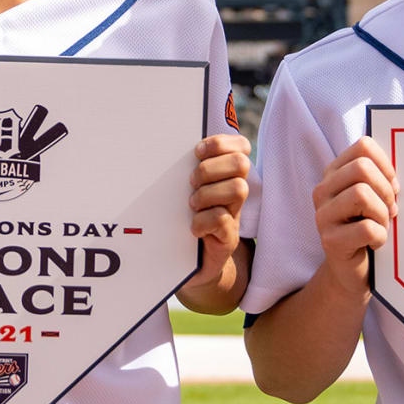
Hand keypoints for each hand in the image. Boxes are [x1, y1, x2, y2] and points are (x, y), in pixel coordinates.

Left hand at [188, 133, 250, 283]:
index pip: (240, 146)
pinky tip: (193, 228)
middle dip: (211, 168)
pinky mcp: (228, 238)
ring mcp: (234, 215)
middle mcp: (234, 193)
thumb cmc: (182, 220)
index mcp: (225, 176)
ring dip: (208, 194)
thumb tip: (162, 141)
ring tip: (193, 205)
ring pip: (237, 188)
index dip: (221, 143)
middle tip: (192, 183)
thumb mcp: (183, 191)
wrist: (189, 263)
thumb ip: (182, 169)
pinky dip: (202, 221)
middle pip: (241, 163)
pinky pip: (222, 219)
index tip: (197, 153)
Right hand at [312, 136, 395, 296]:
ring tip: (380, 226)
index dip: (386, 164)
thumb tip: (398, 168)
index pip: (363, 147)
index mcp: (334, 174)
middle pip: (362, 168)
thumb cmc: (368, 229)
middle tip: (390, 209)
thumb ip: (379, 178)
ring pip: (362, 195)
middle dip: (386, 190)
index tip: (392, 185)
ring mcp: (323, 216)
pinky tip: (375, 244)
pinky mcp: (330, 241)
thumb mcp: (374, 197)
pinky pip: (367, 228)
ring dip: (382, 214)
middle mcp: (323, 191)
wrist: (354, 272)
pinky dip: (380, 237)